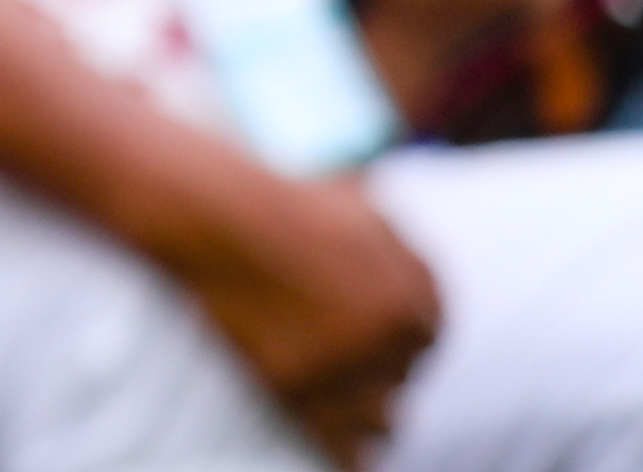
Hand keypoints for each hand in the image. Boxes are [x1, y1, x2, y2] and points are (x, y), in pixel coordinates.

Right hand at [150, 155, 442, 458]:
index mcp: (414, 294)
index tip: (377, 343)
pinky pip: (340, 444)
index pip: (427, 337)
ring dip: (366, 414)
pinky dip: (345, 452)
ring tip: (343, 407)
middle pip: (402, 378)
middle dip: (377, 371)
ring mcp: (346, 366)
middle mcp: (391, 336)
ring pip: (381, 420)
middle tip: (345, 364)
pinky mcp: (299, 387)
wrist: (215, 212)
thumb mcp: (356, 202)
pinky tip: (347, 458)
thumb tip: (406, 248)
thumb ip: (391, 238)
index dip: (400, 340)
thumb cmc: (278, 198)